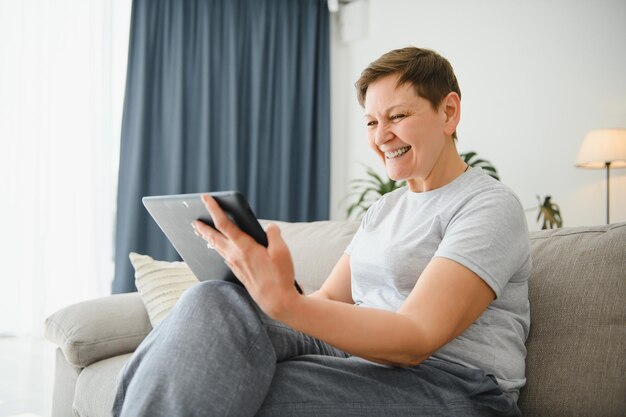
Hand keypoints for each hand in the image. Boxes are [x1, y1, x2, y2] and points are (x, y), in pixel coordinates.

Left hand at [191, 194, 299, 318]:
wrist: (276, 301)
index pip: (224, 223)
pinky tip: (219, 248)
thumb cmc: (280, 276)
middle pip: (213, 237)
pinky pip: (223, 256)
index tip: (206, 198)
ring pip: (217, 247)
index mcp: (245, 246)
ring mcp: (235, 265)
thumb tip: (269, 227)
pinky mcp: (238, 272)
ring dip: (208, 238)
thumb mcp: (282, 251)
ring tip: (201, 231)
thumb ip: (274, 234)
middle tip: (193, 220)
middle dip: (203, 227)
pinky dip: (218, 248)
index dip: (214, 209)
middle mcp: (235, 255)